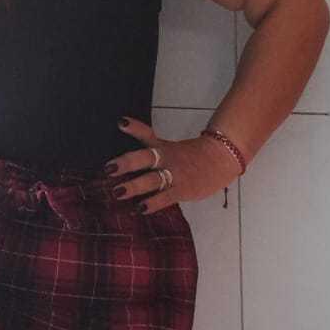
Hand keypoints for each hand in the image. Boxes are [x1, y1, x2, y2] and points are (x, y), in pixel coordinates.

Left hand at [104, 116, 243, 212]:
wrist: (221, 159)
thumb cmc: (189, 153)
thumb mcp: (164, 142)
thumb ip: (142, 134)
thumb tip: (120, 121)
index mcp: (162, 147)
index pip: (146, 134)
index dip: (134, 128)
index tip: (120, 123)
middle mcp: (167, 159)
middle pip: (146, 158)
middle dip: (127, 163)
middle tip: (109, 169)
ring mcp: (175, 175)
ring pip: (153, 180)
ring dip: (135, 186)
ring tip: (118, 192)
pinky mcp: (183, 190)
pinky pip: (166, 197)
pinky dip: (153, 203)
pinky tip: (141, 208)